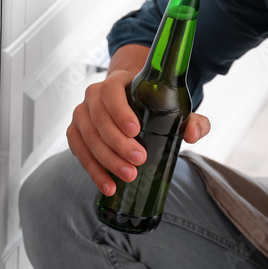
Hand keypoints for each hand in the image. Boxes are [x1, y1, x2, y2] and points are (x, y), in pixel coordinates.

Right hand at [67, 47, 210, 195]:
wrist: (127, 101)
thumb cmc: (151, 104)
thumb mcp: (175, 107)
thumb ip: (193, 119)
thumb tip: (192, 134)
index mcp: (116, 82)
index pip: (111, 92)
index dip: (120, 111)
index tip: (135, 130)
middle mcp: (93, 95)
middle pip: (99, 119)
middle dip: (118, 144)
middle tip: (139, 160)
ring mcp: (81, 114)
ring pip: (88, 138)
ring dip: (107, 160)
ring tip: (128, 176)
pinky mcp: (75, 133)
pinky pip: (79, 152)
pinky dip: (94, 171)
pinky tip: (109, 186)